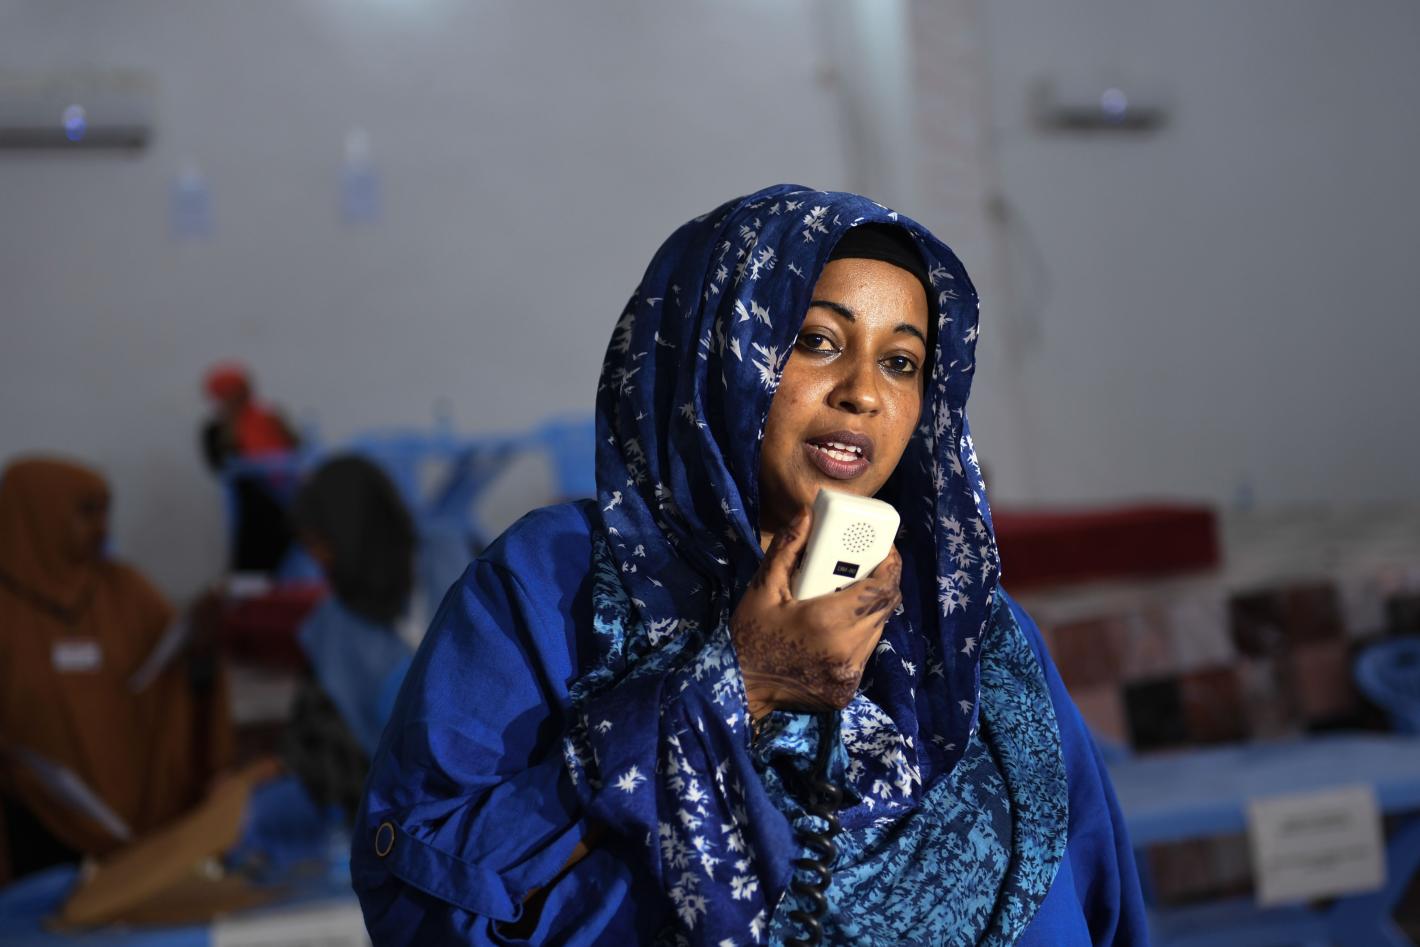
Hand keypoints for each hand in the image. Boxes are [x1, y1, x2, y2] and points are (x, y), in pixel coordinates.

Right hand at [731, 507, 902, 719]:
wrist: (740, 689)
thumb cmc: (749, 635)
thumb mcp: (763, 588)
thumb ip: (788, 549)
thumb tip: (808, 515)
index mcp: (828, 621)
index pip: (881, 589)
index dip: (890, 565)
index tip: (885, 548)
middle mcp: (847, 650)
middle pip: (884, 609)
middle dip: (881, 584)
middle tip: (867, 566)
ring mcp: (849, 674)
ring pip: (876, 631)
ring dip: (869, 610)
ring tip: (849, 595)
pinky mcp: (847, 689)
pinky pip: (863, 654)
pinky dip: (857, 636)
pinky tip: (836, 628)